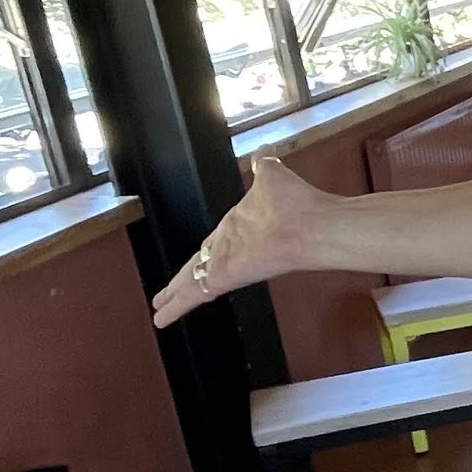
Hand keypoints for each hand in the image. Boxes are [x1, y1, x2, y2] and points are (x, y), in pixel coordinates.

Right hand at [150, 156, 324, 327]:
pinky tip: (161, 317)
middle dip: (181, 281)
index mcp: (237, 228)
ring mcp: (226, 265)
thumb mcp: (271, 176)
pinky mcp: (223, 278)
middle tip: (167, 295)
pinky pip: (193, 293)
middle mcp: (229, 248)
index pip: (212, 244)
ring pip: (192, 284)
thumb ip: (263, 166)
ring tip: (159, 311)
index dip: (201, 253)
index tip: (195, 260)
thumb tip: (262, 154)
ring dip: (174, 297)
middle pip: (198, 268)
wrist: (312, 225)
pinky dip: (176, 306)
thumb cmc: (296, 202)